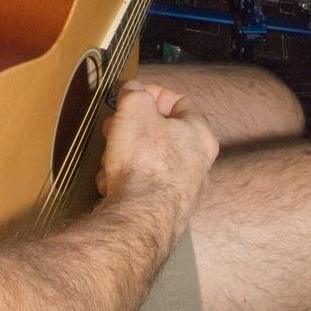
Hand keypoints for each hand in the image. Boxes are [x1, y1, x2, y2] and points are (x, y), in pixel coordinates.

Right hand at [97, 81, 218, 233]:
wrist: (139, 220)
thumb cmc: (143, 157)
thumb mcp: (134, 109)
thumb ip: (135, 92)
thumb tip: (133, 90)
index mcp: (201, 136)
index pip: (181, 102)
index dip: (153, 93)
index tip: (131, 96)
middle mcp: (200, 166)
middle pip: (162, 133)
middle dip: (133, 127)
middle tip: (113, 126)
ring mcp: (184, 194)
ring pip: (149, 161)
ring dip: (126, 155)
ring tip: (109, 159)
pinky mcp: (165, 215)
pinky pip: (143, 187)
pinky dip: (126, 181)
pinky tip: (112, 185)